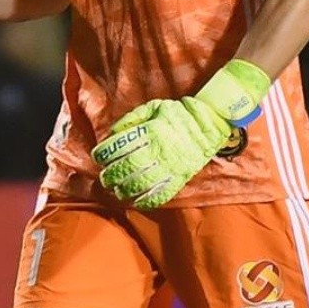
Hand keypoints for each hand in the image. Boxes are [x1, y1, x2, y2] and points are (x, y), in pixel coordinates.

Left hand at [92, 59, 270, 208]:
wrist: (209, 124)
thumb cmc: (179, 114)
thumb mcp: (154, 107)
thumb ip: (132, 118)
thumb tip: (113, 132)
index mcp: (150, 131)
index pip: (121, 146)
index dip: (105, 153)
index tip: (99, 157)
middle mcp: (158, 149)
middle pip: (127, 167)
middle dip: (111, 175)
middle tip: (104, 178)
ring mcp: (170, 165)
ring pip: (141, 183)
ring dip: (124, 190)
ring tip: (116, 191)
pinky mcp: (180, 177)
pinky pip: (161, 193)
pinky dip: (146, 201)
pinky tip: (136, 201)